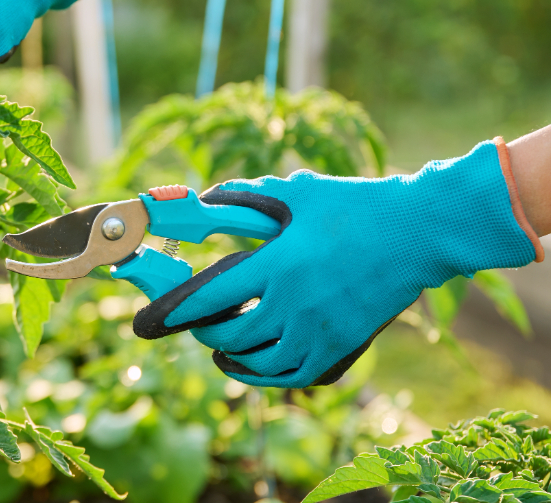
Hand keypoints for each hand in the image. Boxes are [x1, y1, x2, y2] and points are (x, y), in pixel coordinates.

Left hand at [132, 139, 542, 387]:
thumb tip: (206, 197)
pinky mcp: (342, 344)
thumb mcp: (297, 192)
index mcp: (279, 265)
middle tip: (189, 323)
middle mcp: (295, 304)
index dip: (174, 310)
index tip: (148, 319)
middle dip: (201, 331)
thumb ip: (246, 195)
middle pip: (230, 335)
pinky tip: (249, 365)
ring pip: (258, 362)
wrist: (418, 231)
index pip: (211, 297)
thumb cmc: (356, 205)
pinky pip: (293, 375)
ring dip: (229, 356)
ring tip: (216, 345)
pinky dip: (264, 376)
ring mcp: (320, 329)